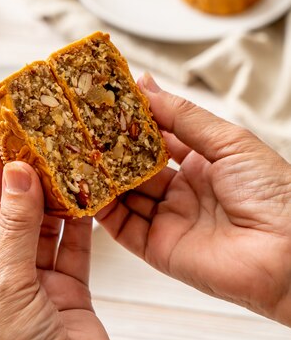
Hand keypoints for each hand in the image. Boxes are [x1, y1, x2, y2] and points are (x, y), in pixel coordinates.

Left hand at [0, 150, 138, 339]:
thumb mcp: (7, 286)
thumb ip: (15, 229)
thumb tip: (17, 177)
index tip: (3, 147)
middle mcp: (3, 279)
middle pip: (14, 220)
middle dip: (25, 186)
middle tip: (38, 148)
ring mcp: (38, 283)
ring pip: (46, 229)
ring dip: (54, 199)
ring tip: (62, 164)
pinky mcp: (70, 288)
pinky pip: (74, 246)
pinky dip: (80, 222)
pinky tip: (84, 196)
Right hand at [97, 74, 290, 326]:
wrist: (289, 253)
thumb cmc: (273, 192)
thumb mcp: (229, 141)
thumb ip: (183, 117)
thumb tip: (145, 85)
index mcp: (202, 162)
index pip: (157, 137)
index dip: (131, 121)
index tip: (103, 102)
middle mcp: (182, 191)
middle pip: (135, 167)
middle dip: (108, 148)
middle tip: (79, 127)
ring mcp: (169, 220)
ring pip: (124, 195)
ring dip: (100, 177)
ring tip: (72, 153)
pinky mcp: (158, 249)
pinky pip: (122, 227)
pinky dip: (101, 210)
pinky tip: (83, 189)